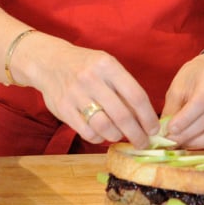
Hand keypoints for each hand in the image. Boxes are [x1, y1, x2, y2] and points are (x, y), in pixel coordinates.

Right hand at [22, 37, 157, 148]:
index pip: (136, 96)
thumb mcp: (106, 66)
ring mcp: (75, 94)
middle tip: (144, 143)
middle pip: (122, 115)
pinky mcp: (63, 108)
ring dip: (117, 136)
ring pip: (105, 126)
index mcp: (107, 65)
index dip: (148, 117)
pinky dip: (98, 138)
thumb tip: (145, 118)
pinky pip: (87, 132)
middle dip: (137, 134)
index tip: (155, 129)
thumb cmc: (85, 66)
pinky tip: (101, 134)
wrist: (48, 61)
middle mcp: (91, 78)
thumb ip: (124, 87)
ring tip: (120, 135)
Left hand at [159, 53, 203, 148]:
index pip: (201, 101)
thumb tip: (164, 133)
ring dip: (197, 141)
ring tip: (181, 143)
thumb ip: (172, 109)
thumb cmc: (192, 80)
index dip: (185, 119)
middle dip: (188, 133)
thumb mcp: (177, 87)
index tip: (170, 130)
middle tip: (171, 141)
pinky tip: (192, 142)